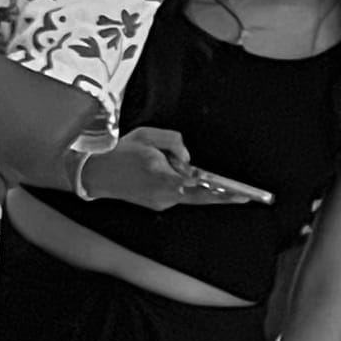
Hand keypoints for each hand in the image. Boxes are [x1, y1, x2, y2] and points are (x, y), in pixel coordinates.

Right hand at [84, 129, 252, 211]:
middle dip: (223, 197)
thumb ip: (174, 142)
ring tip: (221, 186)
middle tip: (246, 197)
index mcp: (158, 176)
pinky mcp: (158, 204)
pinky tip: (187, 177)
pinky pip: (180, 195)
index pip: (190, 185)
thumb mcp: (147, 136)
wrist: (93, 172)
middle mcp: (161, 194)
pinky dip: (188, 187)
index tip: (231, 191)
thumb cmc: (120, 151)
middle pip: (198, 197)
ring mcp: (160, 202)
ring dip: (202, 187)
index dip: (212, 189)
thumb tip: (189, 160)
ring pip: (190, 195)